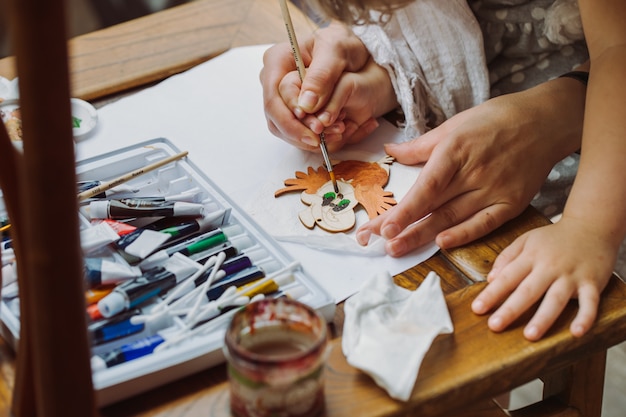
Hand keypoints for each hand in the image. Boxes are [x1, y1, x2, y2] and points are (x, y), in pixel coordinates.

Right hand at [260, 21, 395, 151]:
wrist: (351, 53)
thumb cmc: (342, 45)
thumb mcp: (336, 50)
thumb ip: (321, 75)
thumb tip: (305, 105)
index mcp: (276, 61)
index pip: (274, 100)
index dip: (292, 121)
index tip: (317, 129)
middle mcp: (273, 81)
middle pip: (276, 119)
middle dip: (300, 133)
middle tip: (324, 140)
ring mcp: (280, 98)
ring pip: (283, 130)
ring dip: (307, 139)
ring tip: (334, 136)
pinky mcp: (290, 110)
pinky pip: (294, 132)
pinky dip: (313, 138)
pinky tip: (332, 136)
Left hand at [356, 80, 584, 255]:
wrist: (546, 121)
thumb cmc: (496, 119)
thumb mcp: (455, 125)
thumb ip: (421, 145)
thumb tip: (390, 151)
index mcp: (456, 150)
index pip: (426, 187)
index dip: (404, 210)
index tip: (383, 228)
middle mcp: (475, 173)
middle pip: (434, 207)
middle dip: (403, 227)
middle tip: (377, 244)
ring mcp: (495, 190)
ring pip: (453, 219)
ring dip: (424, 236)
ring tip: (397, 249)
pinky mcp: (512, 203)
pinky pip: (484, 224)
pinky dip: (463, 235)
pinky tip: (441, 244)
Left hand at [471, 217, 614, 340]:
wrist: (592, 226)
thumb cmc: (554, 239)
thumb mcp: (526, 240)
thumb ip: (507, 258)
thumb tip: (490, 279)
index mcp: (531, 257)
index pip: (507, 277)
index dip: (491, 293)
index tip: (477, 309)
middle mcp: (549, 267)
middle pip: (528, 291)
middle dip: (510, 309)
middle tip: (494, 326)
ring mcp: (571, 275)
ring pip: (556, 299)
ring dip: (543, 318)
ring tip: (530, 335)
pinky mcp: (592, 282)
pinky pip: (590, 302)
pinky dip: (585, 317)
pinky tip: (576, 332)